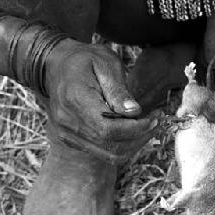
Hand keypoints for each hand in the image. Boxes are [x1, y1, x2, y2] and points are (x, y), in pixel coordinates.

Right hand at [44, 39, 158, 164]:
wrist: (56, 65)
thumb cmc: (85, 60)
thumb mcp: (105, 63)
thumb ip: (119, 89)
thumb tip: (134, 112)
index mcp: (75, 99)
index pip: (108, 129)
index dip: (135, 129)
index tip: (154, 118)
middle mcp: (67, 122)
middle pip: (110, 146)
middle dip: (140, 137)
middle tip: (157, 120)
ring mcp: (67, 134)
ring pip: (109, 154)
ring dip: (135, 144)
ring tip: (149, 125)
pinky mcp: (72, 140)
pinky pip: (102, 152)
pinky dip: (123, 145)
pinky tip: (133, 128)